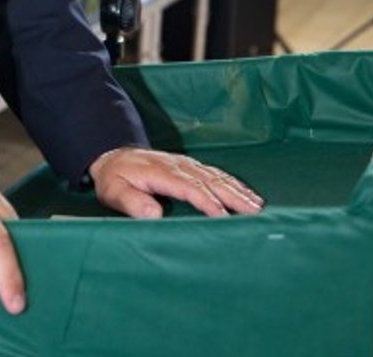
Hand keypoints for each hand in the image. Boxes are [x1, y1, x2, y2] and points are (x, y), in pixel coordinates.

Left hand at [89, 148, 263, 217]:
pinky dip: (234, 183)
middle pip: (210, 181)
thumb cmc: (115, 178)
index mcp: (161, 172)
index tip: (224, 217)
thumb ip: (132, 202)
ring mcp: (186, 164)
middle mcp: (178, 166)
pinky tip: (247, 193)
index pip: (189, 188)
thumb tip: (155, 213)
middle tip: (255, 213)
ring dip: (238, 190)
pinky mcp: (191, 166)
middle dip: (233, 196)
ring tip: (258, 206)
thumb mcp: (114, 191)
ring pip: (217, 176)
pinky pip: (216, 173)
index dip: (207, 203)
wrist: (114, 156)